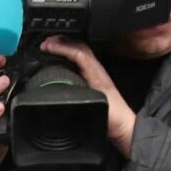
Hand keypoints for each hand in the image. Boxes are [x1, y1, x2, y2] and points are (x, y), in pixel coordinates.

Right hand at [39, 37, 136, 156]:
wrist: (124, 127)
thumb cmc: (113, 119)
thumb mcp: (96, 107)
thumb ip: (82, 97)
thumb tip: (62, 89)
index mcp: (97, 75)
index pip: (79, 54)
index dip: (62, 48)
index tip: (47, 47)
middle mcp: (98, 71)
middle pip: (80, 48)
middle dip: (62, 42)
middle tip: (46, 42)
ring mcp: (97, 75)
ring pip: (81, 53)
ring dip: (66, 47)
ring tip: (52, 46)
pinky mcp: (95, 81)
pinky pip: (81, 62)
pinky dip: (70, 56)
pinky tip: (63, 60)